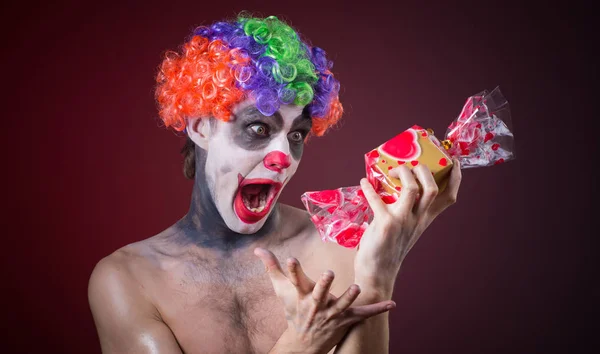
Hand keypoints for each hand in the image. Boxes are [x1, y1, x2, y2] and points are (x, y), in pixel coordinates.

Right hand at [254, 248, 394, 353]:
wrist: (303, 343)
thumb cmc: (293, 311)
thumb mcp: (282, 290)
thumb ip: (271, 267)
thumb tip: (257, 249)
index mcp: (301, 296)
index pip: (294, 280)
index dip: (292, 270)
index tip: (291, 258)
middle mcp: (315, 306)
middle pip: (319, 295)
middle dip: (323, 286)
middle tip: (328, 273)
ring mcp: (331, 315)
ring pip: (342, 306)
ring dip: (349, 298)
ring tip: (358, 288)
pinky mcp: (346, 321)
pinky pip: (363, 315)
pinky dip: (377, 309)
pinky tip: (392, 303)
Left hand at [354, 160, 462, 296]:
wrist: (378, 274)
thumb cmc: (389, 249)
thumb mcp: (406, 229)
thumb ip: (407, 210)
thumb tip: (394, 185)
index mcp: (425, 219)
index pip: (449, 197)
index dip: (455, 178)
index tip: (454, 162)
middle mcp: (418, 219)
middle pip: (432, 187)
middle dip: (423, 169)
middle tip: (408, 166)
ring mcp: (402, 221)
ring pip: (412, 189)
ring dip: (402, 174)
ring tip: (390, 171)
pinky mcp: (385, 225)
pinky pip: (377, 200)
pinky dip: (369, 188)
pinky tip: (364, 182)